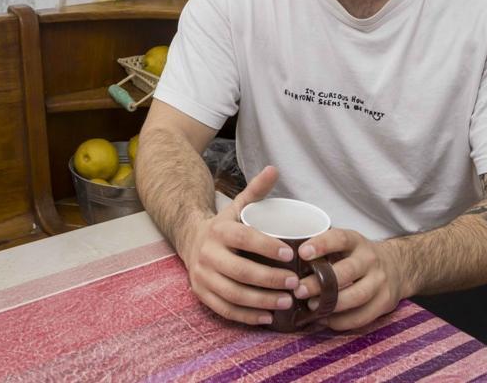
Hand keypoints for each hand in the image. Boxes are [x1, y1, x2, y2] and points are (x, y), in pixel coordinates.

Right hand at [177, 166, 301, 325]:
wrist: (191, 239)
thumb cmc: (225, 225)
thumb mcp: (237, 206)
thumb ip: (256, 190)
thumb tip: (274, 168)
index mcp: (219, 230)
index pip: (244, 239)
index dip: (267, 247)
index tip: (290, 254)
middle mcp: (207, 254)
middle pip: (240, 272)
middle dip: (270, 280)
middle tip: (295, 283)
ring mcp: (202, 276)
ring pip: (233, 294)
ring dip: (262, 301)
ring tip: (287, 301)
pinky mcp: (201, 293)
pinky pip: (225, 309)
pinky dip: (247, 316)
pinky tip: (268, 317)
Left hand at [294, 229, 409, 329]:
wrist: (397, 267)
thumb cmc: (357, 256)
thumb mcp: (344, 245)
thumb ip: (322, 251)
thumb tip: (286, 263)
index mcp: (356, 241)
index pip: (339, 238)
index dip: (321, 245)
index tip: (302, 253)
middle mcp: (370, 259)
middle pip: (347, 272)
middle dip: (321, 283)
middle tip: (299, 290)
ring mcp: (380, 282)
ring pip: (356, 296)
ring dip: (331, 305)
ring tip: (311, 307)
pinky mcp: (385, 302)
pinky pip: (362, 316)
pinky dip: (341, 321)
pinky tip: (325, 318)